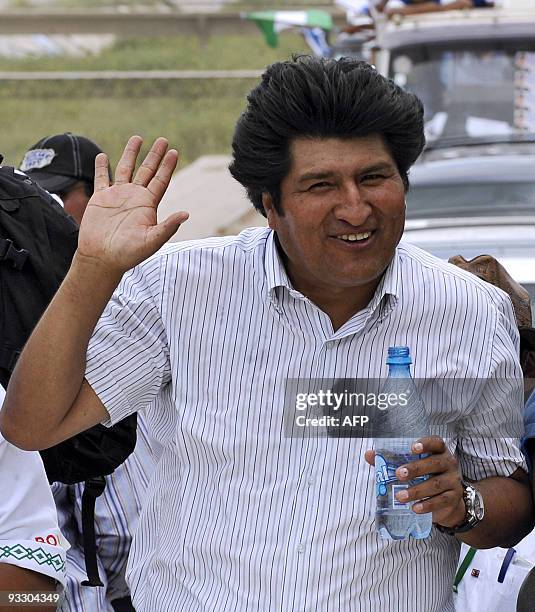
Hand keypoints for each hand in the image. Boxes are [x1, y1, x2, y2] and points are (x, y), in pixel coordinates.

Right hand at [77, 135, 188, 273]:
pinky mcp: (100, 199)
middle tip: (163, 139)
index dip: (167, 166)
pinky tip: (102, 156)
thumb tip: (186, 214)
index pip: (161, 180)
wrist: (103, 259)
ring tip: (137, 138)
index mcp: (148, 205)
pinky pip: (101, 178)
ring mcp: (117, 196)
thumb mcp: (152, 241)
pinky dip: (101, 167)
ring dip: (130, 154)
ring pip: (125, 169)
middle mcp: (134, 197)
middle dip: (154, 155)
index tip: (174, 151)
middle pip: (147, 170)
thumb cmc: (129, 254)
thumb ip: (168, 227)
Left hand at [365, 436, 465, 527]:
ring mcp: (453, 481)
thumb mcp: (412, 466)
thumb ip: (391, 459)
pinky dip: (427, 505)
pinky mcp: (454, 498)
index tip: (412, 448)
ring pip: (436, 484)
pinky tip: (415, 508)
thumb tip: (369, 454)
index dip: (425, 443)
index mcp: (438, 451)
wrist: (448, 501)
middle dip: (415, 469)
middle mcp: (448, 463)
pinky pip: (441, 501)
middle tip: (398, 474)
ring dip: (417, 490)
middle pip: (434, 463)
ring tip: (400, 496)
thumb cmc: (426, 477)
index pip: (436, 442)